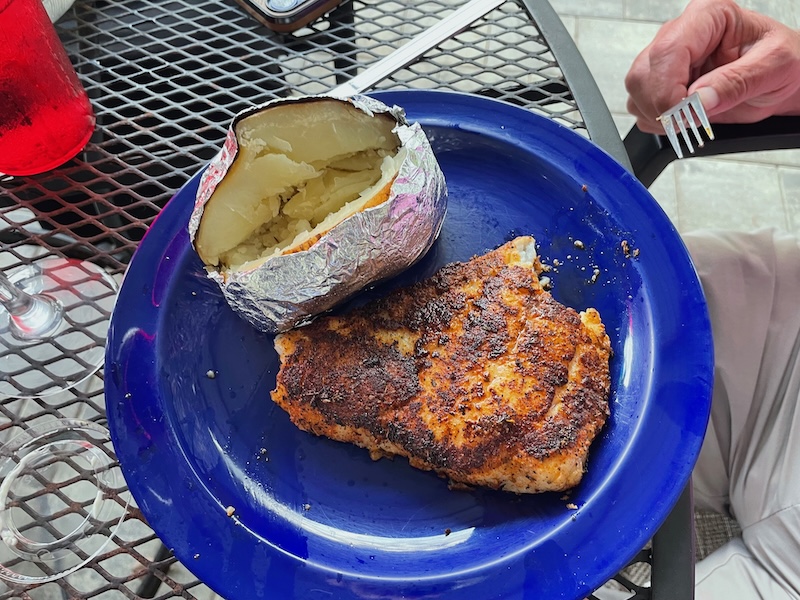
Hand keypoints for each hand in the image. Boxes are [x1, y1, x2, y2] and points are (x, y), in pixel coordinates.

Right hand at [625, 0, 799, 133]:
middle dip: (662, 105)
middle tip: (691, 120)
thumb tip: (697, 100)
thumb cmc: (781, 64)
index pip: (668, 51)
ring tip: (693, 117)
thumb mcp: (774, 68)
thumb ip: (735, 83)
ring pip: (636, 90)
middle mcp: (684, 33)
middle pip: (643, 72)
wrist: (781, 82)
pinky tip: (683, 117)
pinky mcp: (660, 82)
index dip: (668, 89)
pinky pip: (639, 106)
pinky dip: (658, 121)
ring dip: (658, 115)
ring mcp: (668, 58)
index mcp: (710, 16)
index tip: (685, 113)